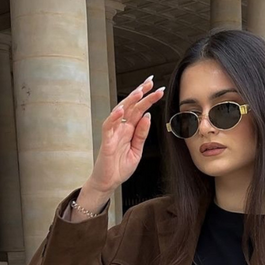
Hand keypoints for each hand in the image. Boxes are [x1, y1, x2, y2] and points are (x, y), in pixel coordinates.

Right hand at [89, 75, 164, 193]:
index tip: (158, 90)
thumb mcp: (137, 150)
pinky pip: (108, 126)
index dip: (148, 99)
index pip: (140, 110)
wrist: (109, 182)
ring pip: (120, 112)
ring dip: (129, 101)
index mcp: (130, 129)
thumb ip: (141, 134)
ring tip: (139, 92)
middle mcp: (121, 128)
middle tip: (152, 83)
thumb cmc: (120, 167)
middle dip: (141, 94)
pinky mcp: (106, 141)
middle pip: (131, 106)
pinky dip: (113, 117)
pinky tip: (120, 110)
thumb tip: (148, 117)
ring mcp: (113, 133)